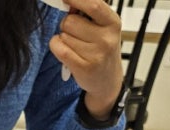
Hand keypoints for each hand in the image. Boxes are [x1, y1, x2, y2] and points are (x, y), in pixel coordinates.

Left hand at [49, 0, 123, 118]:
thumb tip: (69, 2)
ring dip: (63, 38)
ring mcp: (95, 54)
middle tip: (74, 33)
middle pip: (70, 21)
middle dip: (66, 24)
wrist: (107, 81)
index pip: (93, 5)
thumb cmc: (102, 50)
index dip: (76, 0)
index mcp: (113, 23)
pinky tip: (62, 50)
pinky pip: (59, 49)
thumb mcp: (104, 29)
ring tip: (74, 46)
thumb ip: (89, 15)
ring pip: (63, 35)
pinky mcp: (83, 67)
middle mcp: (106, 38)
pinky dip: (56, 46)